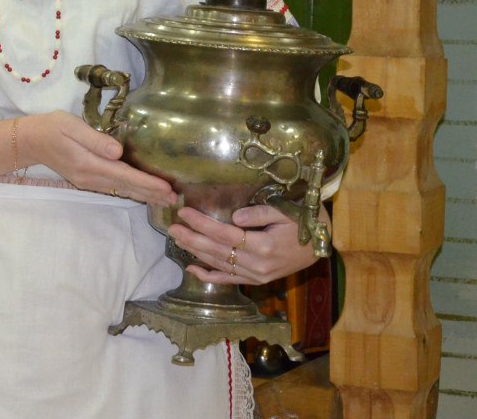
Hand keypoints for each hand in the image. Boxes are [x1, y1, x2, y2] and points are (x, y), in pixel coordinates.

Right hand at [22, 110, 176, 206]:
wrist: (31, 141)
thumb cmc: (52, 128)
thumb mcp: (71, 126)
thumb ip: (95, 140)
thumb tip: (118, 152)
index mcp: (89, 164)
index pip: (124, 175)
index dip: (147, 182)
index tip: (166, 188)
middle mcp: (91, 177)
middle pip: (126, 187)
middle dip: (151, 193)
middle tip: (175, 199)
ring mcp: (88, 181)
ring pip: (121, 190)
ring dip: (143, 195)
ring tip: (164, 199)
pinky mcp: (87, 180)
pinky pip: (114, 188)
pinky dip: (131, 191)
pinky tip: (141, 193)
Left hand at [167, 203, 323, 285]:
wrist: (322, 245)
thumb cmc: (303, 223)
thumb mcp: (284, 212)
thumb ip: (259, 214)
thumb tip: (234, 217)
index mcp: (264, 245)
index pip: (224, 234)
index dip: (202, 223)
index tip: (184, 212)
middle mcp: (258, 264)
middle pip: (217, 250)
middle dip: (192, 238)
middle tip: (172, 227)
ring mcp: (257, 275)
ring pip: (220, 264)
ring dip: (196, 253)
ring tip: (178, 240)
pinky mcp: (258, 281)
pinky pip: (229, 279)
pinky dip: (209, 276)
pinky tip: (192, 269)